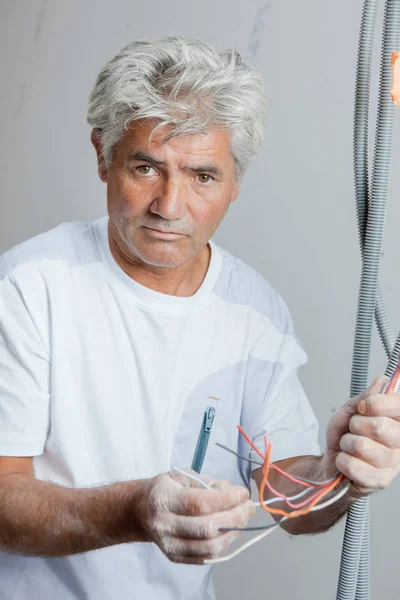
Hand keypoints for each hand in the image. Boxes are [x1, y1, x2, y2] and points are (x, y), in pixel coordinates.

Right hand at [136, 469, 254, 563]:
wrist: (141, 511)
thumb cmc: (165, 489)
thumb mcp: (181, 476)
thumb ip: (207, 483)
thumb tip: (232, 491)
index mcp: (163, 499)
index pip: (199, 503)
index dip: (226, 499)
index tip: (243, 493)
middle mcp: (164, 525)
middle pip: (207, 528)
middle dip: (235, 517)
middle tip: (248, 506)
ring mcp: (168, 545)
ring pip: (209, 547)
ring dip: (233, 532)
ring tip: (243, 519)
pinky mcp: (175, 558)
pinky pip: (206, 557)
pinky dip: (224, 544)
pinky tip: (230, 531)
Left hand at [323, 376, 399, 497]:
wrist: (333, 462)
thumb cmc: (345, 436)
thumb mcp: (351, 410)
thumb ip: (366, 397)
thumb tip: (382, 382)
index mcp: (398, 421)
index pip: (399, 406)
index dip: (378, 403)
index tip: (364, 406)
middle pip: (379, 426)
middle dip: (356, 425)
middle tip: (354, 429)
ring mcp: (393, 464)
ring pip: (362, 446)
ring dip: (347, 444)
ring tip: (350, 446)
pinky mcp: (380, 481)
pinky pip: (353, 465)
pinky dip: (343, 461)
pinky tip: (349, 461)